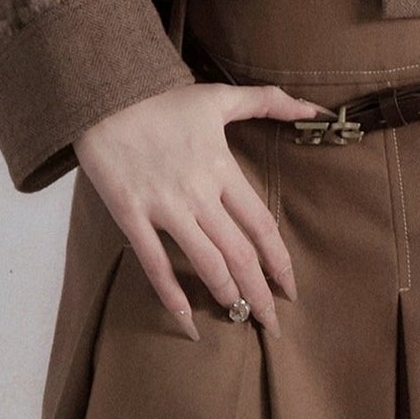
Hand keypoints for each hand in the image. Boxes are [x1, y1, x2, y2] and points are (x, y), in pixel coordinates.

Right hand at [73, 80, 324, 340]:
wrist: (105, 96)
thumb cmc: (164, 99)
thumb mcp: (221, 96)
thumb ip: (269, 102)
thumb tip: (314, 108)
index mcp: (222, 168)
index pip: (261, 226)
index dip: (279, 262)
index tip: (290, 289)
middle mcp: (198, 193)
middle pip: (239, 254)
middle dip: (259, 293)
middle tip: (272, 323)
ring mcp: (163, 207)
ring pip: (205, 264)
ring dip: (226, 296)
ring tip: (239, 317)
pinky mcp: (131, 215)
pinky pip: (154, 264)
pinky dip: (172, 296)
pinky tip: (189, 321)